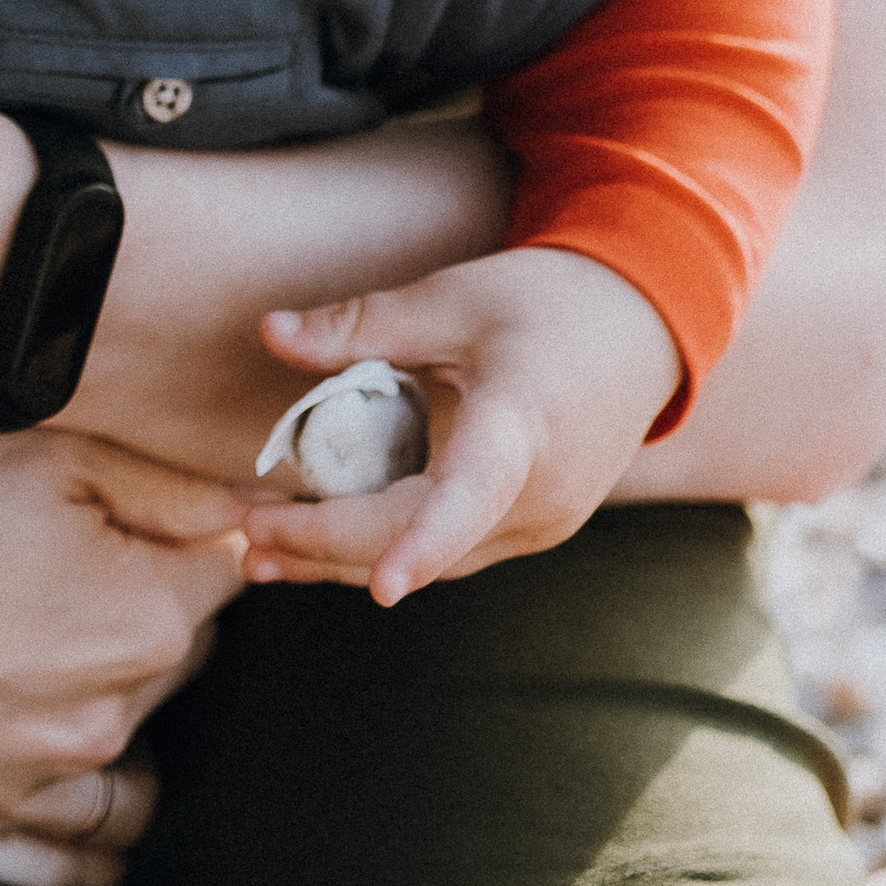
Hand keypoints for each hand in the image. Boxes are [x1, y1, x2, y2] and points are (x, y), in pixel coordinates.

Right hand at [0, 421, 249, 885]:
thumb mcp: (39, 450)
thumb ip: (163, 479)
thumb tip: (251, 503)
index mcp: (143, 621)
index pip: (223, 570)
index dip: (190, 529)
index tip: (155, 512)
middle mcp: (104, 723)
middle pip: (173, 669)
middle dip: (148, 621)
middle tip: (83, 574)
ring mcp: (30, 795)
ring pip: (129, 790)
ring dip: (122, 740)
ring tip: (75, 690)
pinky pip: (60, 872)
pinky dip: (78, 847)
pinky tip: (64, 802)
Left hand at [240, 247, 680, 601]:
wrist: (643, 328)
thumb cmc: (546, 302)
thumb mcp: (452, 297)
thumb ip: (361, 322)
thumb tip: (268, 332)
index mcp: (523, 425)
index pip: (473, 493)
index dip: (425, 542)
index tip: (384, 587)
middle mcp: (539, 493)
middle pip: (425, 539)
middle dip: (330, 544)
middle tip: (242, 531)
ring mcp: (542, 522)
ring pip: (435, 560)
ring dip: (346, 557)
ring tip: (255, 552)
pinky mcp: (532, 527)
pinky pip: (451, 551)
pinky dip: (386, 546)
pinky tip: (319, 541)